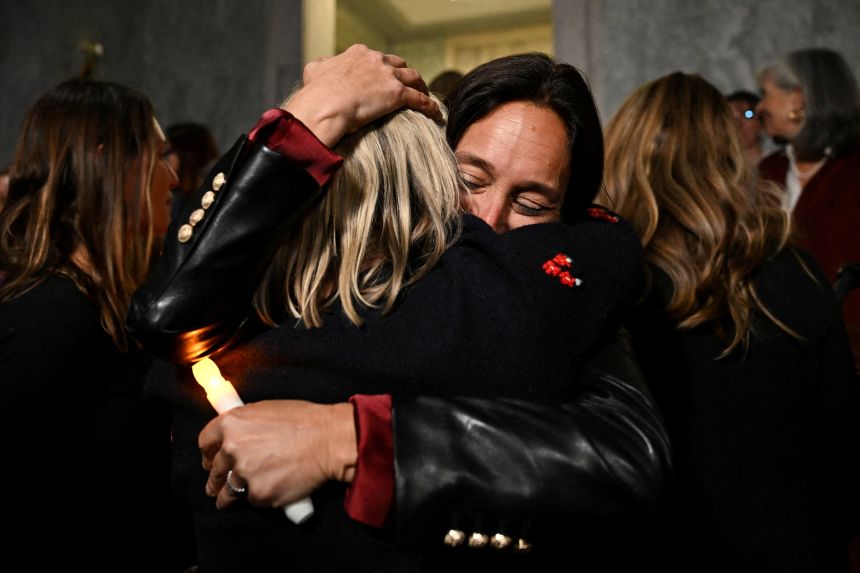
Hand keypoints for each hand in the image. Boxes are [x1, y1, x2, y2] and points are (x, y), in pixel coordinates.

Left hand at [199, 400, 356, 509]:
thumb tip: (237, 434)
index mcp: (231, 424)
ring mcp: (245, 474)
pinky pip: (254, 499)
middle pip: (214, 470)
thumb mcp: (268, 410)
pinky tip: (269, 492)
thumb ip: (246, 424)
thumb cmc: (305, 421)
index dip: (207, 453)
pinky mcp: (260, 494)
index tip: (209, 460)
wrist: (330, 440)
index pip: (205, 442)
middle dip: (215, 479)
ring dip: (227, 498)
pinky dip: (261, 497)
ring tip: (228, 502)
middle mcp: (232, 449)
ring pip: (228, 492)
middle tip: (218, 484)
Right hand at [284, 44, 440, 147]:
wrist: (326, 105)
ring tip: (424, 94)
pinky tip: (435, 113)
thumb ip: (324, 65)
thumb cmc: (317, 91)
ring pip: (413, 77)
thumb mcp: (315, 70)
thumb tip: (324, 65)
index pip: (375, 58)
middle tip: (406, 84)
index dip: (381, 67)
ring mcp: (388, 76)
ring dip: (421, 85)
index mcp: (358, 54)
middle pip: (398, 64)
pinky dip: (429, 105)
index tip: (382, 77)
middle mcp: (376, 60)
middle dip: (403, 73)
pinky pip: (420, 99)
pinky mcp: (397, 94)